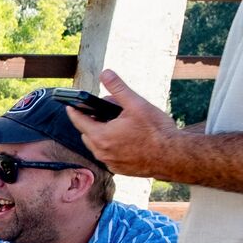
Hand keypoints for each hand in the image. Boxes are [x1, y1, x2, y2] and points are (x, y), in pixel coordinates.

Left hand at [66, 70, 183, 177]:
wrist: (173, 156)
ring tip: (116, 124)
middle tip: (103, 111)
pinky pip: (108, 155)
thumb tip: (105, 74)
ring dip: (101, 134)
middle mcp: (101, 152)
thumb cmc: (156, 131)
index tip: (69, 105)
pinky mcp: (119, 169)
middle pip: (87, 134)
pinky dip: (112, 146)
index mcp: (101, 136)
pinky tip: (125, 139)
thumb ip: (118, 89)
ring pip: (97, 146)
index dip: (74, 111)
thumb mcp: (136, 104)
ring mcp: (110, 162)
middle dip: (91, 122)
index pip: (78, 121)